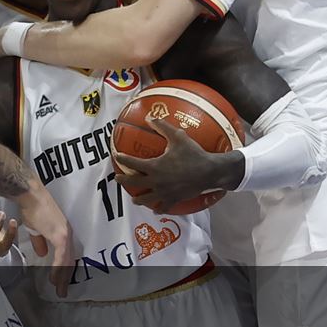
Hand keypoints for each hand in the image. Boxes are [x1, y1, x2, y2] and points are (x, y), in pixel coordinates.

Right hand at [14, 181, 75, 297]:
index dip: (64, 269)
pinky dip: (58, 268)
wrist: (30, 196)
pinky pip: (61, 256)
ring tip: (59, 289)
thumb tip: (42, 253)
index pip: (67, 255)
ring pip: (67, 260)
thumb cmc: (31, 208)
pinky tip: (55, 278)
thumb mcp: (36, 229)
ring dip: (63, 276)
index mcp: (63, 232)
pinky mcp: (60, 235)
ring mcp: (65, 234)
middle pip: (69, 260)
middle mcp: (68, 234)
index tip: (60, 282)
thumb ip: (40, 241)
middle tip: (62, 291)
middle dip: (66, 277)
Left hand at [112, 115, 236, 211]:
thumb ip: (162, 127)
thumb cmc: (193, 153)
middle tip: (117, 178)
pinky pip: (164, 207)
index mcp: (154, 166)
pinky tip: (156, 209)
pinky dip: (158, 209)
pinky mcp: (175, 199)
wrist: (210, 171)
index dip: (123, 159)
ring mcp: (165, 193)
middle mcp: (157, 181)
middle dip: (124, 181)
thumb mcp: (177, 137)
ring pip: (147, 199)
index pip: (133, 163)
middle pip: (134, 183)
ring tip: (135, 199)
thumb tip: (149, 117)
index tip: (117, 155)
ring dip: (139, 199)